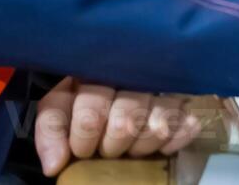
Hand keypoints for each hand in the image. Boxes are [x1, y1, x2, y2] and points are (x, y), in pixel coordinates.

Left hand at [34, 78, 203, 174]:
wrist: (115, 84)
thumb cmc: (83, 98)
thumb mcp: (59, 108)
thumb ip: (51, 131)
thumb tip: (55, 165)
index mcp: (95, 73)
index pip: (90, 114)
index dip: (84, 140)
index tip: (82, 150)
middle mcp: (132, 75)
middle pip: (125, 122)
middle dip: (112, 146)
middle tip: (108, 150)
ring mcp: (162, 87)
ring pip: (158, 125)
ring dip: (141, 146)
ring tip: (132, 149)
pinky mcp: (184, 100)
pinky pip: (187, 124)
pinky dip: (175, 140)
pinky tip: (162, 146)